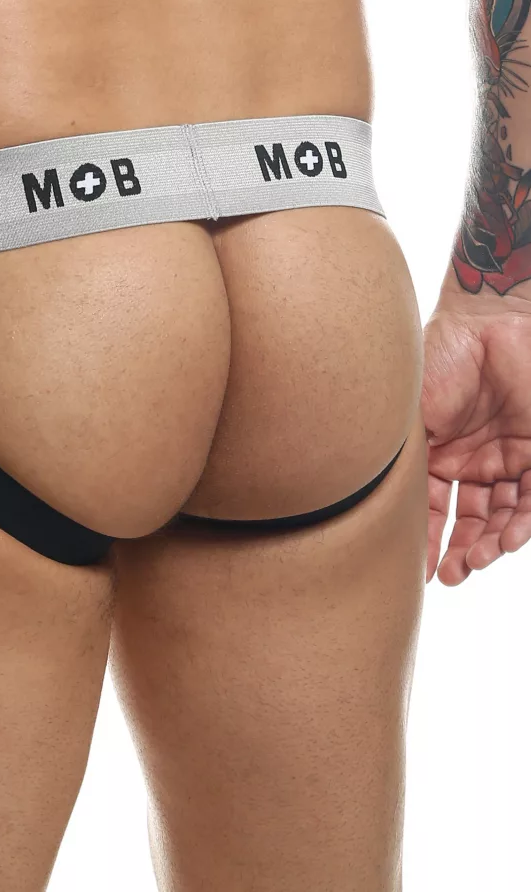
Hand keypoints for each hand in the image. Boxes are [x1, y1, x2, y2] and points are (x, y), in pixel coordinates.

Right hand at [422, 292, 530, 584]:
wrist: (485, 322)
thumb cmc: (436, 360)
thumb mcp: (410, 419)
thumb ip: (405, 462)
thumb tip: (378, 509)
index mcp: (437, 455)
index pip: (432, 509)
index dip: (426, 542)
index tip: (420, 572)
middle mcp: (473, 461)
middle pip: (470, 520)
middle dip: (463, 552)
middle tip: (453, 574)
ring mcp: (508, 456)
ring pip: (504, 514)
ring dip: (492, 543)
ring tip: (478, 561)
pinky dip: (522, 523)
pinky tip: (507, 539)